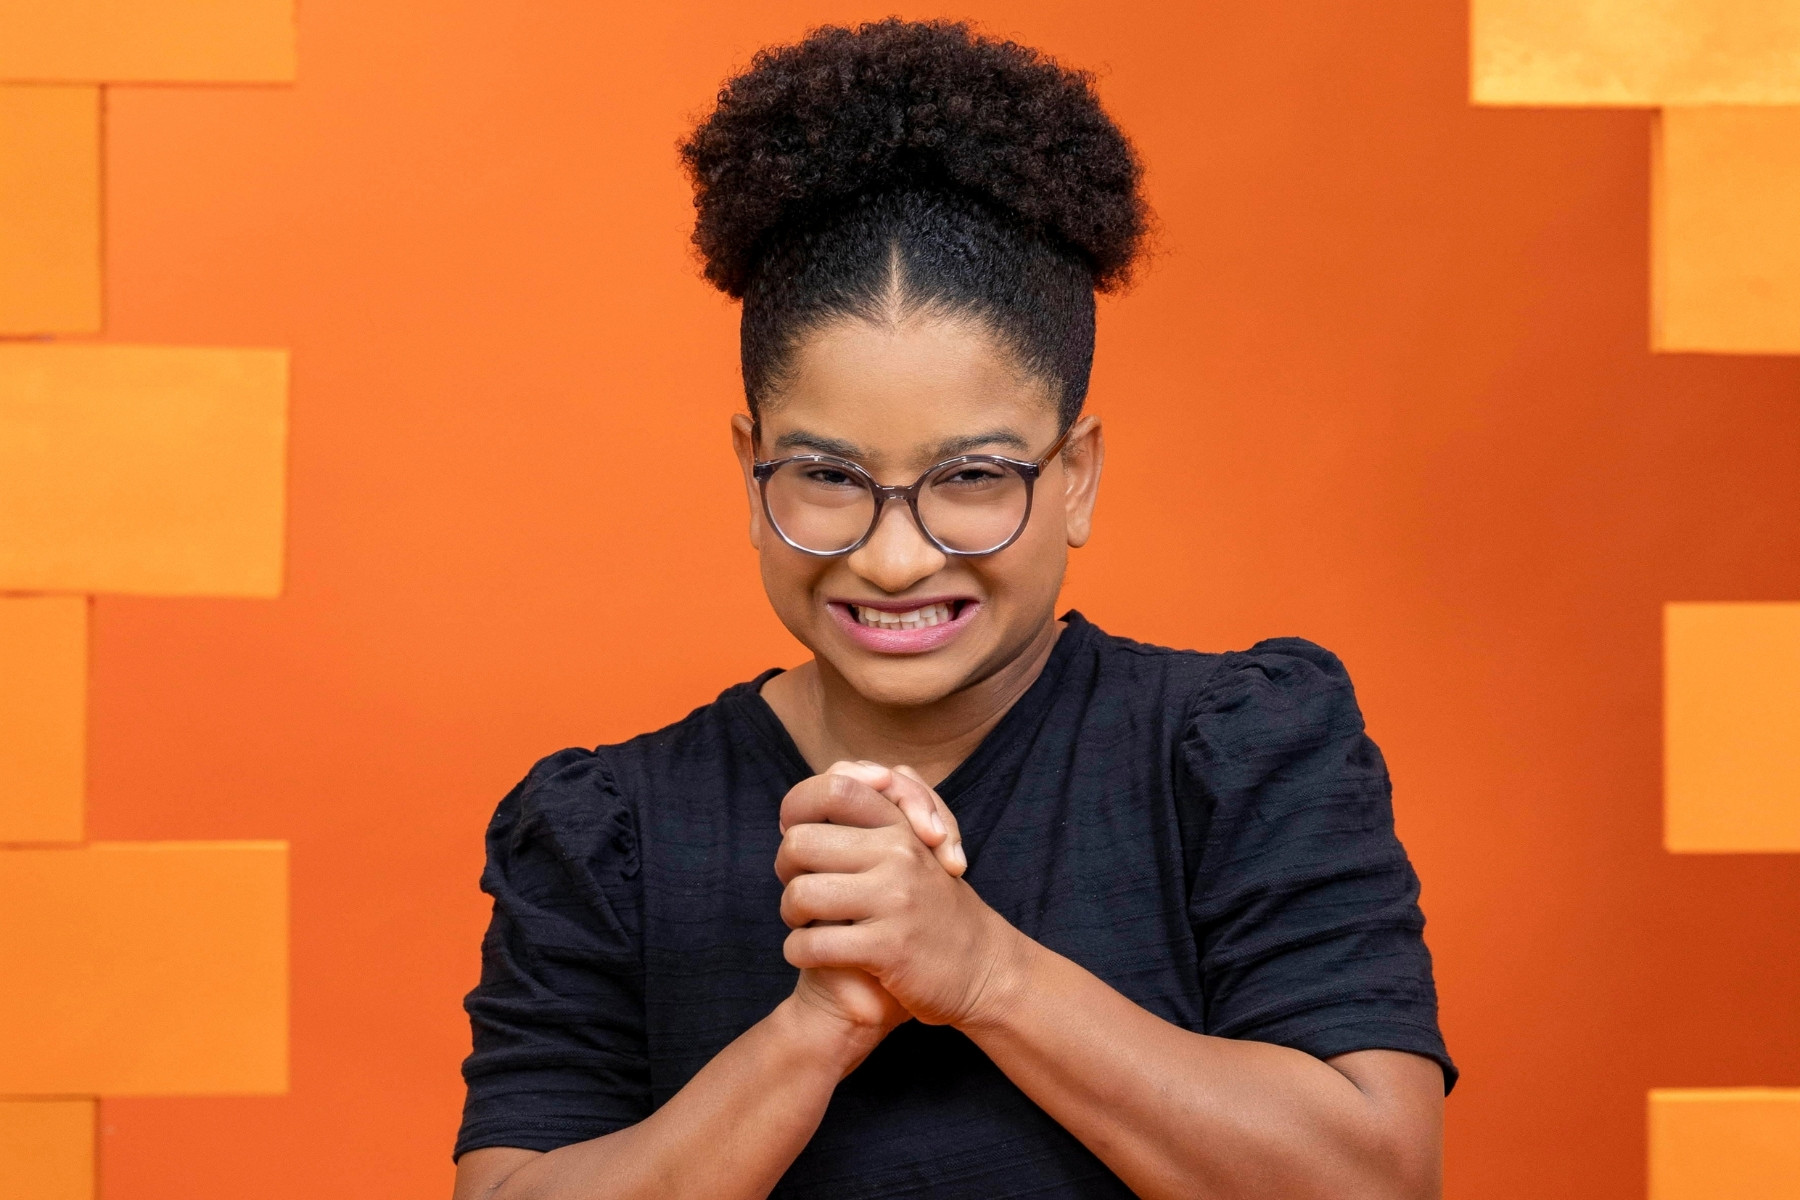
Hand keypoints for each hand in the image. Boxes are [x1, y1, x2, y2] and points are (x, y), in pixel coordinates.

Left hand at [776, 766, 1023, 1028]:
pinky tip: (809, 953)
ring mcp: (896, 899)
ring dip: (790, 915)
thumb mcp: (914, 850)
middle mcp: (900, 854)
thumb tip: (802, 808)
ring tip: (804, 924)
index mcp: (901, 826)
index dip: (798, 807)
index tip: (796, 833)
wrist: (983, 969)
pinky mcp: (890, 947)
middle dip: (785, 869)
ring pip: (800, 894)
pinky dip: (799, 952)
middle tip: (797, 889)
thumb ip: (872, 817)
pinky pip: (813, 944)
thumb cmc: (932, 908)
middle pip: (800, 842)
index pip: (834, 787)